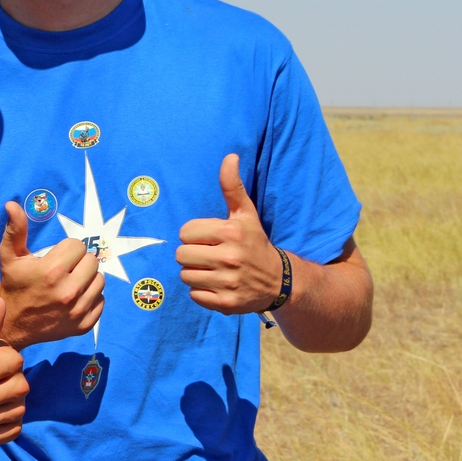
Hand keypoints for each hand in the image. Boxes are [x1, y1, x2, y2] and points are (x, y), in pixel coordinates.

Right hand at [0, 202, 103, 347]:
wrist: (11, 324)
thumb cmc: (13, 284)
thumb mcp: (10, 255)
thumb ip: (15, 229)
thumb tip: (11, 203)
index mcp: (52, 271)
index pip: (78, 246)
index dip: (66, 249)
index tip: (55, 258)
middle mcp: (68, 292)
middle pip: (92, 261)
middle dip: (78, 262)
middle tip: (63, 269)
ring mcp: (77, 311)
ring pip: (100, 280)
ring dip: (87, 278)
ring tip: (70, 282)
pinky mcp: (83, 325)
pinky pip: (101, 300)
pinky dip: (91, 298)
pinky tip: (74, 298)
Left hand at [176, 154, 282, 314]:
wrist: (279, 280)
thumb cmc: (255, 242)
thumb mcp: (245, 214)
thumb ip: (232, 186)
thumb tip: (230, 156)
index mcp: (230, 232)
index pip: (185, 232)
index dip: (195, 235)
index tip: (210, 238)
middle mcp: (230, 258)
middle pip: (181, 254)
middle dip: (192, 254)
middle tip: (210, 255)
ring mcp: (228, 282)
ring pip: (185, 275)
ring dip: (195, 273)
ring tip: (214, 270)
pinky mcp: (226, 304)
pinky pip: (194, 295)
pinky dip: (202, 292)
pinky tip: (218, 285)